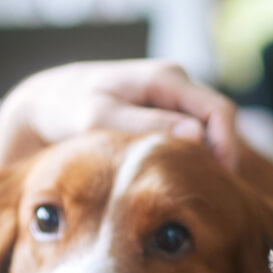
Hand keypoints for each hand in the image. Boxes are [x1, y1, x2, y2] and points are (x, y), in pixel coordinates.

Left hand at [0, 60, 239, 170]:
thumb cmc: (67, 108)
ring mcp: (170, 98)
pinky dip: (188, 157)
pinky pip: (189, 135)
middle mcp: (175, 83)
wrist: (45, 102)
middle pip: (218, 122)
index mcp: (165, 78)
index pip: (219, 111)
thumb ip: (145, 124)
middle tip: (207, 194)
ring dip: (204, 159)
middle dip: (219, 156)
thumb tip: (195, 134)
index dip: (226, 147)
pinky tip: (176, 181)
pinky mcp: (162, 113)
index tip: (217, 182)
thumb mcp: (98, 117)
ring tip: (193, 191)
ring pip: (206, 130)